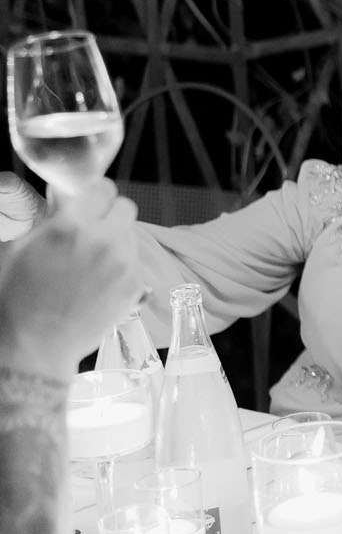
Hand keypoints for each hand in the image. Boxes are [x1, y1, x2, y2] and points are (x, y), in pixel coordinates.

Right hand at [0, 177, 142, 378]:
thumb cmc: (16, 298)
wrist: (34, 346)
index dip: (92, 194)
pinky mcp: (135, 285)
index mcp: (70, 227)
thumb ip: (41, 214)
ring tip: (89, 260)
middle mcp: (102, 241)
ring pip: (131, 233)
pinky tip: (98, 279)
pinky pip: (135, 260)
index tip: (84, 203)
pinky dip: (121, 264)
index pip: (102, 187)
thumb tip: (59, 192)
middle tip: (88, 231)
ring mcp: (123, 264)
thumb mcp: (15, 248)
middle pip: (125, 207)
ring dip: (115, 239)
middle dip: (107, 214)